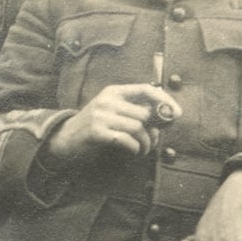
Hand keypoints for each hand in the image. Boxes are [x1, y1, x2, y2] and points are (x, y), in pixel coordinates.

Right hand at [43, 84, 181, 166]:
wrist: (65, 139)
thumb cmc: (94, 127)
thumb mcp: (111, 111)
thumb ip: (134, 110)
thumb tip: (165, 116)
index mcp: (113, 91)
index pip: (145, 88)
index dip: (164, 100)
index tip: (177, 114)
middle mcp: (107, 100)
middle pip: (144, 114)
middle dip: (154, 131)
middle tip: (152, 142)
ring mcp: (100, 115)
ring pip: (138, 128)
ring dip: (145, 143)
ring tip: (142, 149)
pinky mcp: (96, 132)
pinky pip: (126, 140)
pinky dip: (135, 149)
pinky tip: (133, 151)